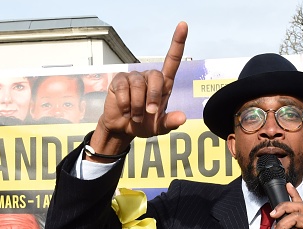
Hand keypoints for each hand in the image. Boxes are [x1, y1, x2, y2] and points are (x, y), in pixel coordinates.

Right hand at [88, 22, 187, 158]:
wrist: (122, 128)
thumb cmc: (143, 124)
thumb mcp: (159, 128)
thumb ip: (170, 123)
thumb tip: (182, 118)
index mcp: (163, 84)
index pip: (172, 60)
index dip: (177, 42)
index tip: (183, 25)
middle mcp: (149, 77)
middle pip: (155, 76)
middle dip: (154, 97)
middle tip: (150, 113)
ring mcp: (133, 78)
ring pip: (138, 85)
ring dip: (137, 105)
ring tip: (135, 116)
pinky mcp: (119, 81)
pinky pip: (123, 89)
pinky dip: (125, 104)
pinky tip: (125, 111)